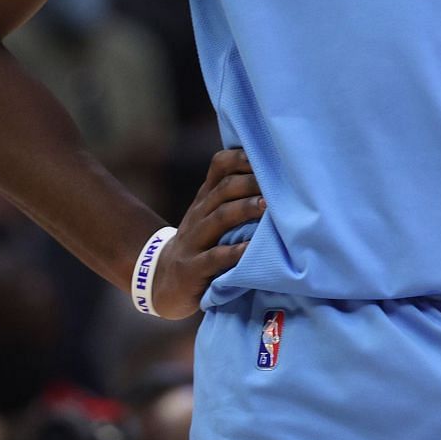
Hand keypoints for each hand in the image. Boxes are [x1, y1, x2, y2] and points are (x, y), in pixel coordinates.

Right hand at [149, 148, 264, 317]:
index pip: (220, 166)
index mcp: (206, 198)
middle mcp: (199, 214)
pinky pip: (214, 257)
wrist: (163, 283)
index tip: (267, 156)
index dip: (241, 157)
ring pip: (220, 217)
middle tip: (277, 184)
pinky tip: (251, 249)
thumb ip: (234, 197)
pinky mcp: (193, 269)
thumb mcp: (210, 217)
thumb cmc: (200, 245)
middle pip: (224, 189)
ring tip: (267, 207)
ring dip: (245, 209)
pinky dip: (234, 252)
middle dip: (251, 183)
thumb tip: (275, 176)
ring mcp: (194, 241)